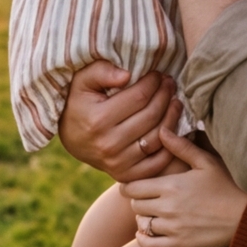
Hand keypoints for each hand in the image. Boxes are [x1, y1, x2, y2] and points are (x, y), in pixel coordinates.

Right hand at [57, 60, 179, 183]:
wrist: (71, 138)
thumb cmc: (79, 103)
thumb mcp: (82, 81)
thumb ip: (101, 71)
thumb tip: (127, 75)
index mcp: (98, 120)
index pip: (139, 97)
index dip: (153, 82)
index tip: (158, 74)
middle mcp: (109, 144)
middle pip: (151, 116)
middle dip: (165, 95)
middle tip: (170, 83)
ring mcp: (118, 163)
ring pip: (158, 138)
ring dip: (172, 117)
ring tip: (175, 101)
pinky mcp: (125, 175)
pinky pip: (157, 162)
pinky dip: (170, 146)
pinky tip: (173, 128)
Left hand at [125, 128, 246, 246]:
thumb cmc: (229, 184)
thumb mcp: (206, 162)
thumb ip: (181, 147)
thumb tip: (161, 130)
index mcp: (172, 185)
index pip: (133, 186)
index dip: (129, 184)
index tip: (134, 183)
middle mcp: (168, 207)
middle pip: (134, 204)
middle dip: (136, 199)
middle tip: (144, 196)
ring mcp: (173, 228)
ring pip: (141, 223)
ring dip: (142, 217)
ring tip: (150, 212)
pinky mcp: (179, 245)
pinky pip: (149, 244)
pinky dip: (144, 238)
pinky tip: (149, 231)